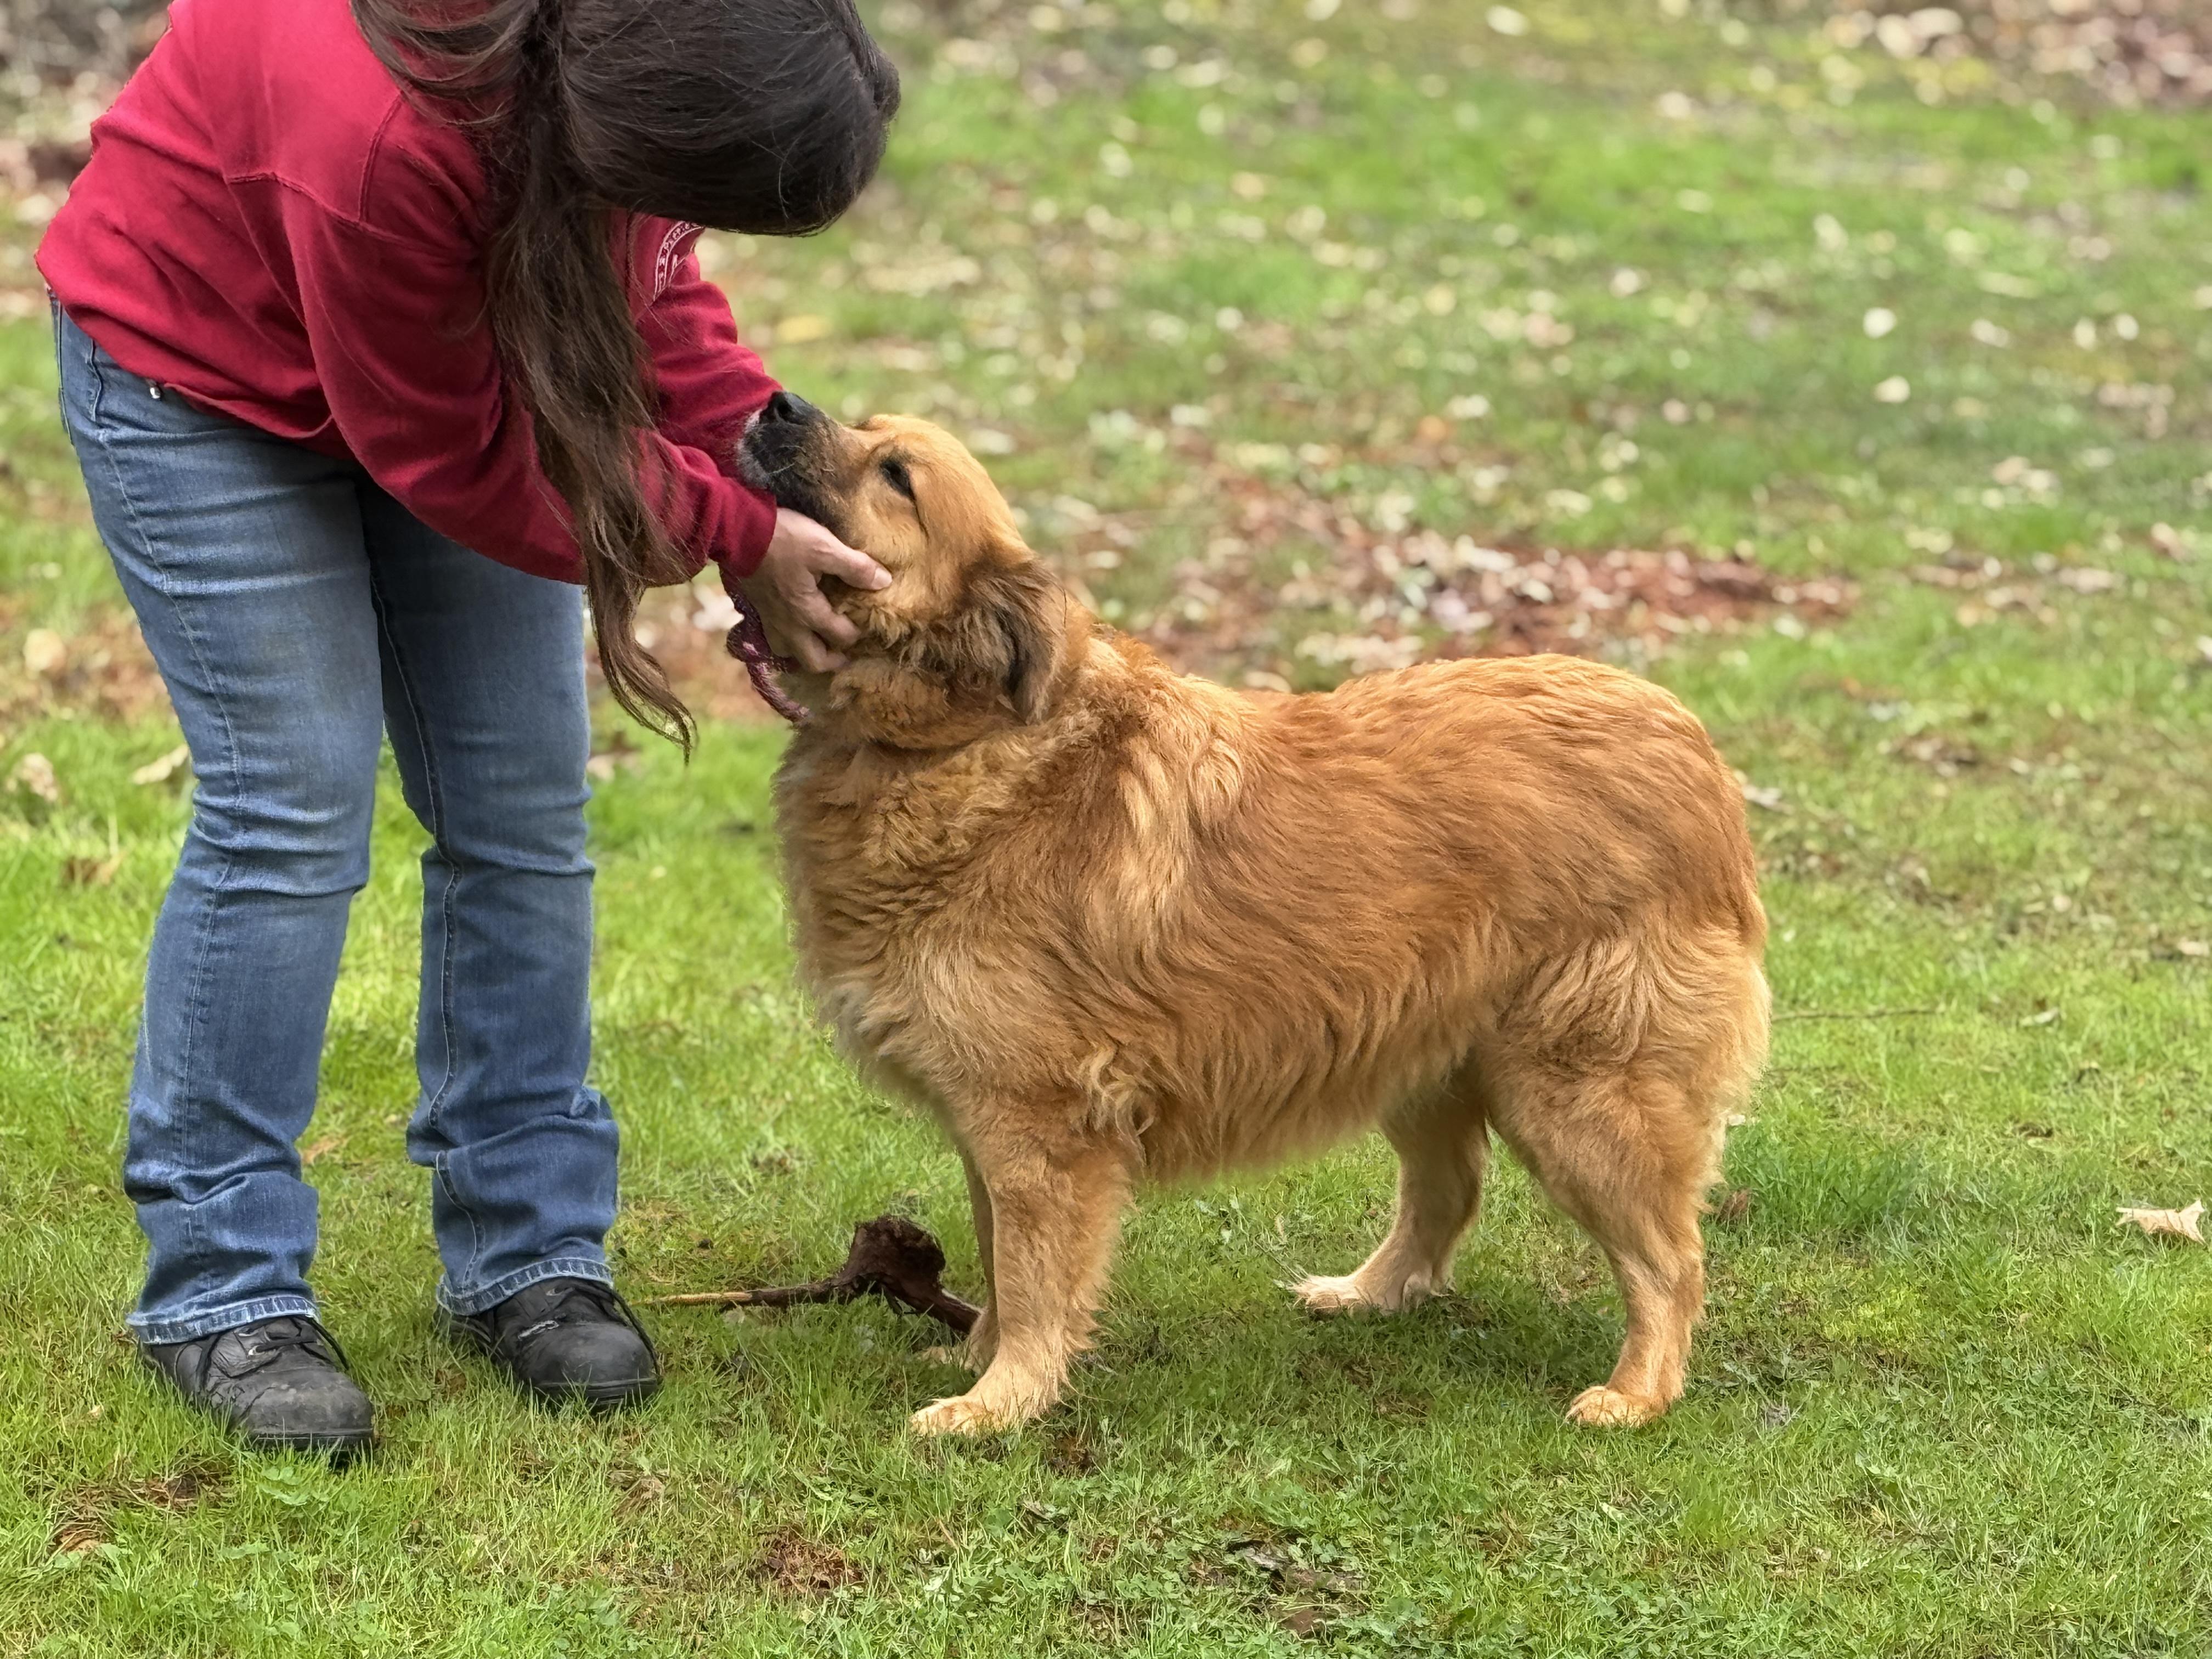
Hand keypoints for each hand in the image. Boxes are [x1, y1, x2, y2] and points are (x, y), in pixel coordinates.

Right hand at [740, 509, 890, 672]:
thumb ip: (856, 567)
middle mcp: (788, 625)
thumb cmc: (784, 539)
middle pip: (813, 661)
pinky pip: (771, 638)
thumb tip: (884, 582)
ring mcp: (769, 620)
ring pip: (788, 653)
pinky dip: (785, 641)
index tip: (868, 623)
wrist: (737, 530)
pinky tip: (791, 628)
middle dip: (832, 661)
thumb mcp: (825, 547)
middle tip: (845, 653)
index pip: (841, 636)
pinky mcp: (755, 610)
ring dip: (805, 653)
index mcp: (808, 612)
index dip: (858, 633)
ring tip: (819, 643)